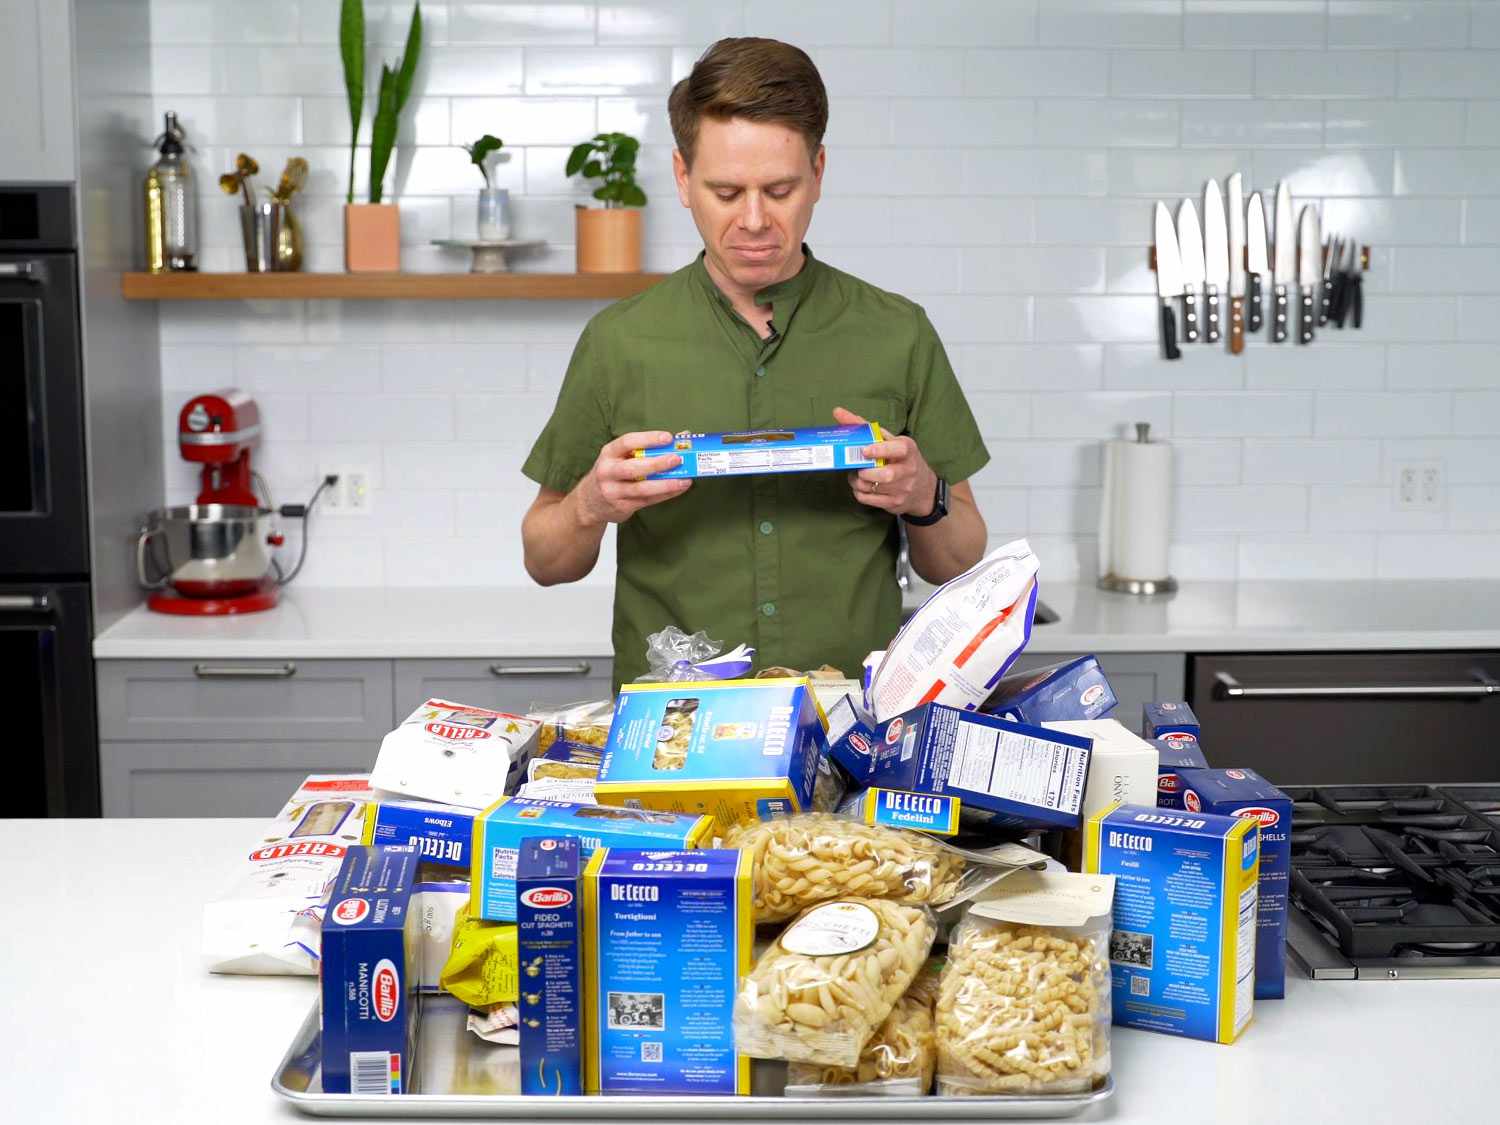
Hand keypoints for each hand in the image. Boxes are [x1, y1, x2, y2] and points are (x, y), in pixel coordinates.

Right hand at [575, 431, 690, 525]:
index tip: (668, 438)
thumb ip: (646, 449)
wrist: (589, 502)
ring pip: (642, 488)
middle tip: (677, 459)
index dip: (648, 439)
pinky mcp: (622, 506)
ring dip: (666, 484)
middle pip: (634, 468)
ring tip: (684, 480)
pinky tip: (678, 489)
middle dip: (658, 463)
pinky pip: (647, 500)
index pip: (627, 442)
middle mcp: (608, 471)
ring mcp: (613, 491)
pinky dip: (665, 494)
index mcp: (609, 453)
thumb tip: (681, 438)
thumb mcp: (619, 457)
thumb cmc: (611, 473)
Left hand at [833, 406, 937, 517]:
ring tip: (856, 475)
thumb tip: (838, 412)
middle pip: (886, 475)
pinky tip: (860, 486)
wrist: (922, 488)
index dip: (880, 450)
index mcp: (907, 449)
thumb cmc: (900, 458)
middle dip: (865, 472)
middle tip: (858, 467)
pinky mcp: (895, 503)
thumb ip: (864, 427)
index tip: (865, 451)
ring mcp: (903, 488)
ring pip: (874, 487)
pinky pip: (869, 499)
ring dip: (857, 482)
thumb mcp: (889, 440)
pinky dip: (859, 492)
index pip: (898, 449)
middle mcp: (908, 469)